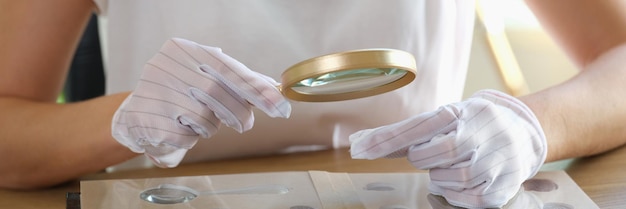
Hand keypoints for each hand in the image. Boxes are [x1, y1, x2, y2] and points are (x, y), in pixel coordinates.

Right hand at [112, 38, 290, 167]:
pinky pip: (187, 136)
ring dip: (212, 126)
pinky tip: (182, 129)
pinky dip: (192, 137)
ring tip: (201, 121)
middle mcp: (168, 66)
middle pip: (218, 93)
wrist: (136, 113)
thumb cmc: (179, 92)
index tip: (280, 105)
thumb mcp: (204, 76)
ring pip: (204, 117)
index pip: (228, 68)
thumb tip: (273, 87)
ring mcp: (157, 93)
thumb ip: (236, 79)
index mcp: (185, 50)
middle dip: (239, 113)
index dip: (257, 89)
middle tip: (246, 124)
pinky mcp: (150, 119)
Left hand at [350, 90, 546, 207]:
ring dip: (441, 178)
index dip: (385, 139)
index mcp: (461, 111)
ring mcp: (497, 156)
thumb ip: (403, 132)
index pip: (417, 126)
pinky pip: (473, 198)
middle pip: (437, 153)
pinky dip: (458, 195)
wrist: (525, 128)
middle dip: (424, 158)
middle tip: (427, 155)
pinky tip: (457, 184)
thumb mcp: (442, 118)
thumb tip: (357, 141)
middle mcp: (482, 130)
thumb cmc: (471, 124)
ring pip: (455, 178)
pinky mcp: (507, 181)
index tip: (358, 149)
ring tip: (447, 167)